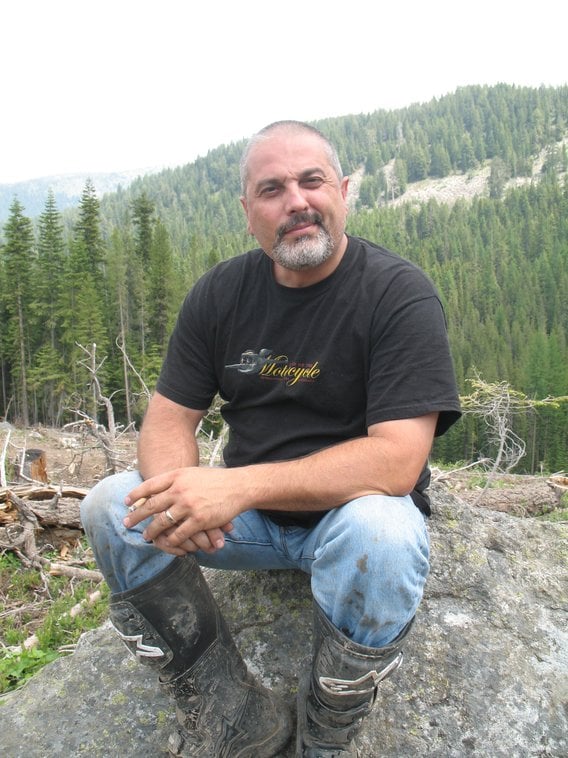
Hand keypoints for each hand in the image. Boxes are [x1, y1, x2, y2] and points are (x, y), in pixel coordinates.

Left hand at [123, 467, 239, 554]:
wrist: (238, 486)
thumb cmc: (216, 480)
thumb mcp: (193, 473)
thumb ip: (176, 480)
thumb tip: (159, 487)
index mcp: (177, 476)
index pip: (149, 485)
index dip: (136, 495)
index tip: (126, 502)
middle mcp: (179, 490)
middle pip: (151, 505)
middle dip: (136, 516)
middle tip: (126, 523)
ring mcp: (188, 505)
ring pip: (162, 522)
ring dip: (151, 531)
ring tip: (145, 536)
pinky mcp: (199, 519)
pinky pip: (179, 533)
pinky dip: (170, 540)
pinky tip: (165, 543)